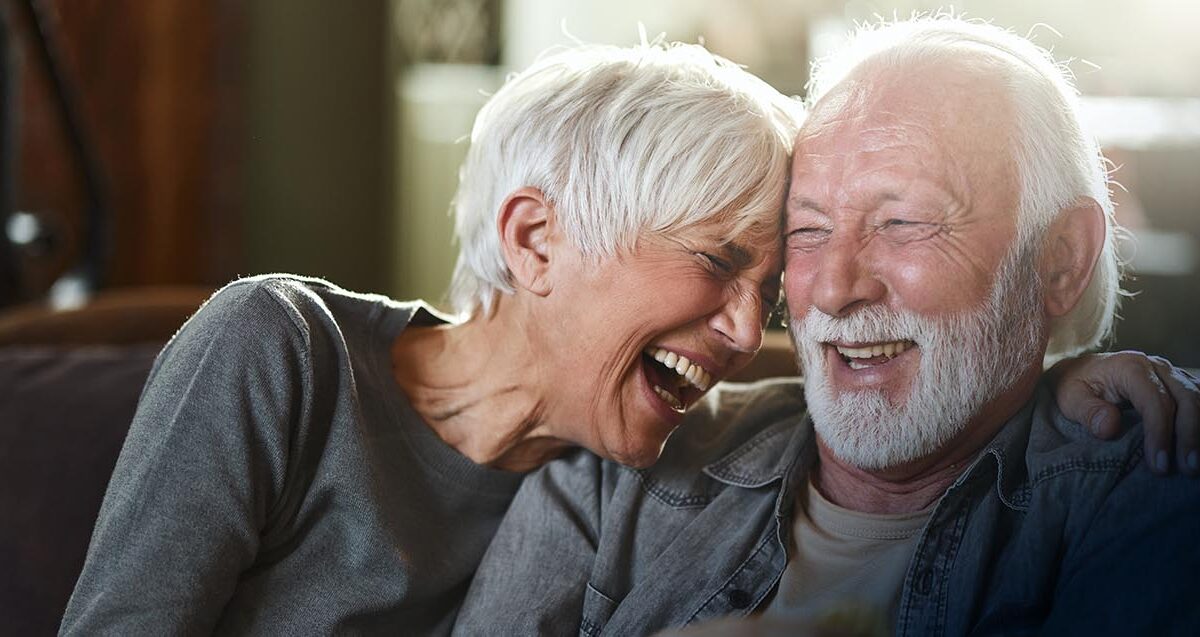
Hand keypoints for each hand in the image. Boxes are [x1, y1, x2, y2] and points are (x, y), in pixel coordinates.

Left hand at [1048, 351, 1198, 474]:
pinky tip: (1197, 446)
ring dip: (1199, 432)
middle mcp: (1157, 367)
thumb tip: (1110, 427)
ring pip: (1198, 399)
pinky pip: (1198, 401)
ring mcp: (1172, 374)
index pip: (1154, 401)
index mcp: (1130, 367)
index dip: (1159, 433)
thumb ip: (1088, 411)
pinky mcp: (1180, 384)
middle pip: (1186, 399)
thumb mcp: (1070, 398)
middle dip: (1189, 436)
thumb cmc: (1077, 385)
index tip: (1159, 464)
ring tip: (1195, 464)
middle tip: (1187, 468)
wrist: (1083, 370)